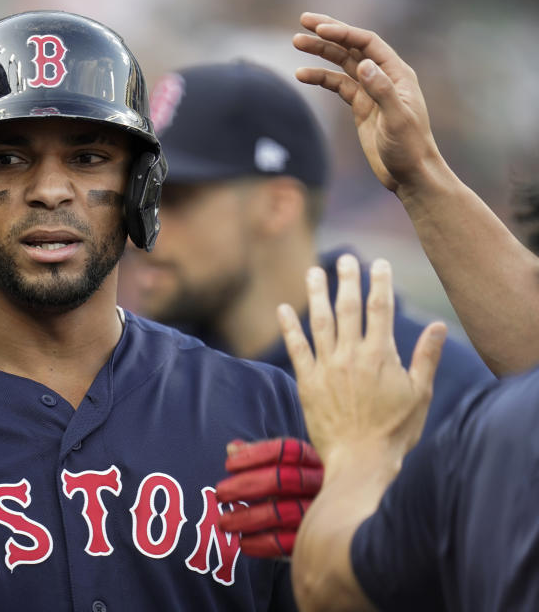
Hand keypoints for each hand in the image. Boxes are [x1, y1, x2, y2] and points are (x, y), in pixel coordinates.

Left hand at [215, 437, 322, 557]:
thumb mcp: (278, 469)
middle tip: (220, 493)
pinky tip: (243, 543)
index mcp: (312, 461)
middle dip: (247, 485)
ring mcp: (322, 512)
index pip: (288, 450)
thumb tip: (232, 448)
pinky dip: (263, 543)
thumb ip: (255, 457)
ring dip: (249, 517)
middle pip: (285, 479)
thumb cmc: (294, 490)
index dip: (257, 455)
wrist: (330, 526)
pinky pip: (290, 542)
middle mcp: (321, 483)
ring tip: (223, 522)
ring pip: (285, 512)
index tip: (229, 464)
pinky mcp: (315, 539)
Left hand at [278, 254, 446, 471]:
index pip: (380, 309)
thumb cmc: (394, 431)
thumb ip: (425, 358)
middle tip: (345, 259)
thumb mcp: (419, 394)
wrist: (360, 461)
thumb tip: (439, 326)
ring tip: (313, 272)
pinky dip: (288, 327)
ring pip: (320, 322)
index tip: (379, 263)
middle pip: (348, 308)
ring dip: (316, 295)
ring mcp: (326, 367)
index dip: (379, 283)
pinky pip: (296, 348)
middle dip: (347, 281)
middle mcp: (351, 355)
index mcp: (380, 355)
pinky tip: (283, 309)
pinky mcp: (307, 382)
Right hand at [292, 12, 442, 194]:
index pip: (367, 43)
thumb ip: (381, 90)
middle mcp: (384, 77)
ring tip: (296, 43)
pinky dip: (320, 78)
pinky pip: (337, 85)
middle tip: (302, 22)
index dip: (343, 32)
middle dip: (327, 34)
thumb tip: (363, 64)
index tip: (319, 28)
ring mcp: (371, 91)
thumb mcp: (397, 120)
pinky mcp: (361, 107)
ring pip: (342, 64)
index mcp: (397, 74)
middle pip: (352, 47)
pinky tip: (302, 74)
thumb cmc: (409, 148)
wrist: (410, 174)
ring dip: (320, 52)